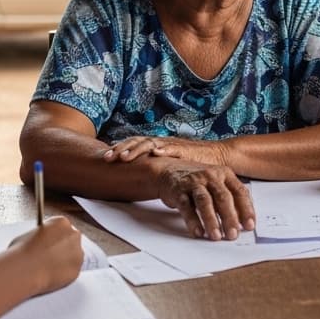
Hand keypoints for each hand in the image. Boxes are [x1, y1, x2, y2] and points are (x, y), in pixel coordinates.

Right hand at [8, 216, 83, 294]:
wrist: (25, 269)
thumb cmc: (22, 252)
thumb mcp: (28, 235)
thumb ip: (40, 236)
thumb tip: (38, 242)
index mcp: (61, 222)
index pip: (62, 227)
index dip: (54, 236)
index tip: (50, 243)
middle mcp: (73, 234)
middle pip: (71, 240)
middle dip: (62, 248)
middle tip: (50, 257)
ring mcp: (77, 252)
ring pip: (73, 257)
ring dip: (64, 261)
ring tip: (49, 269)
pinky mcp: (77, 268)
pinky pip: (71, 271)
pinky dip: (64, 274)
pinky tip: (51, 276)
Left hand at [103, 135, 228, 167]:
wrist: (215, 156)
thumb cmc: (189, 163)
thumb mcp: (166, 165)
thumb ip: (152, 167)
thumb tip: (132, 176)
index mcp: (155, 146)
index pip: (133, 144)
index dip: (118, 149)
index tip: (104, 158)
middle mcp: (161, 143)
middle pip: (137, 142)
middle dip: (121, 149)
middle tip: (108, 158)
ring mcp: (172, 145)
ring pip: (150, 144)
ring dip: (136, 149)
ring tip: (124, 157)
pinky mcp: (186, 150)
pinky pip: (173, 149)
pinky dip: (164, 150)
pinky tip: (155, 153)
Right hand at [151, 159, 254, 240]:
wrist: (169, 170)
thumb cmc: (198, 181)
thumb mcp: (217, 184)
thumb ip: (230, 199)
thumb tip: (242, 222)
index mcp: (225, 174)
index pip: (240, 192)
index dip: (246, 209)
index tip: (250, 226)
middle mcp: (211, 176)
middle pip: (223, 197)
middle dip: (230, 218)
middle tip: (233, 235)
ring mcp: (194, 182)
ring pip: (205, 202)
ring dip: (211, 220)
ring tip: (216, 236)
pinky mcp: (179, 190)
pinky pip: (186, 206)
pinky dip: (193, 221)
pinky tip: (198, 232)